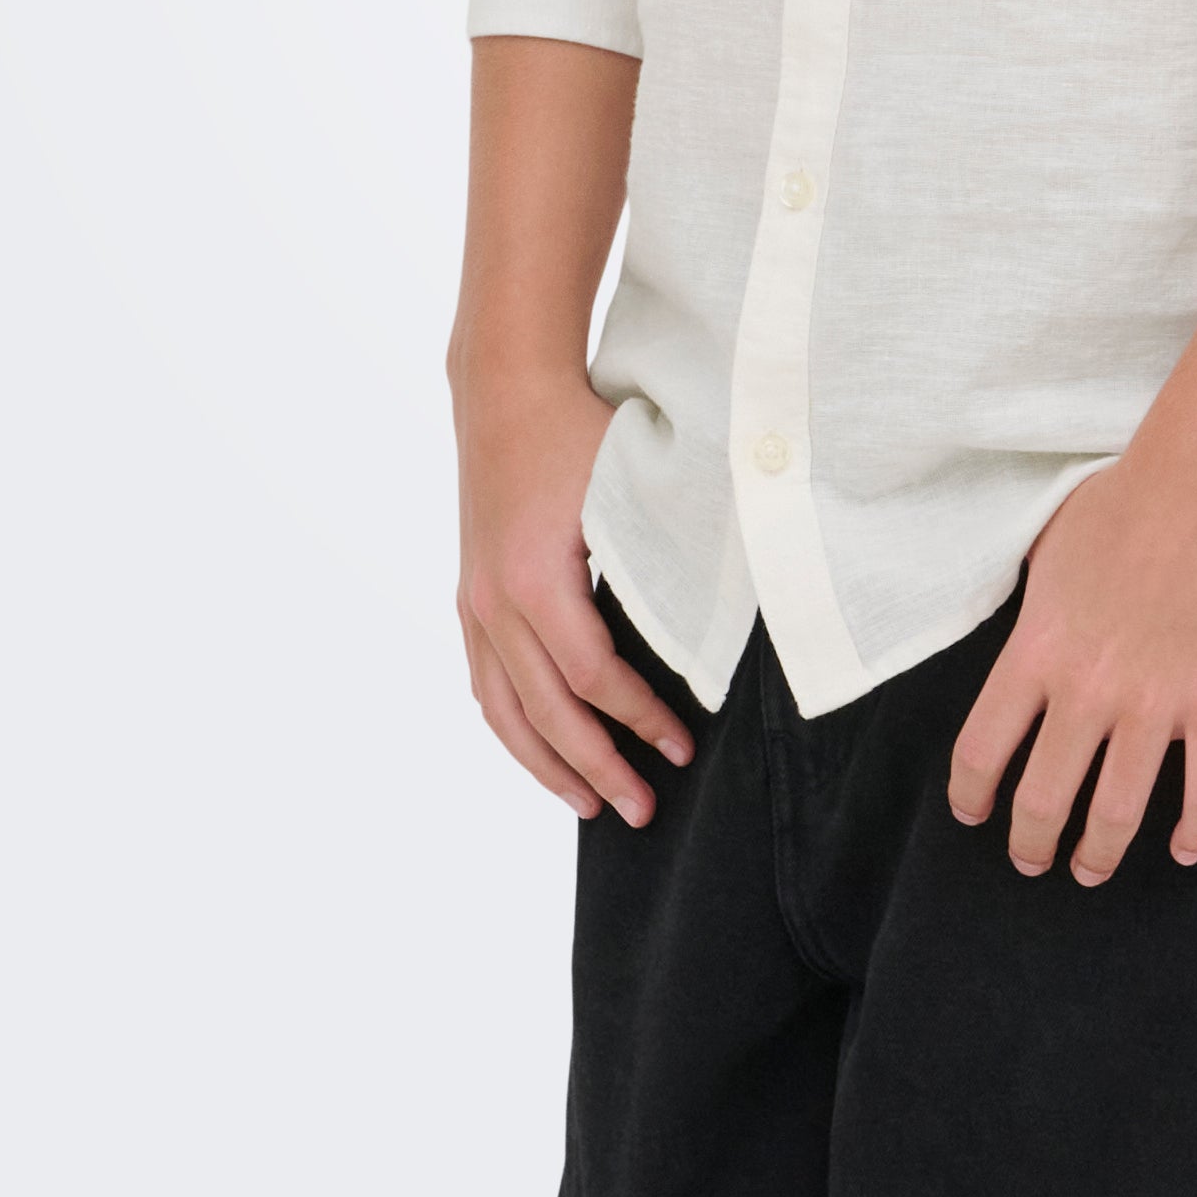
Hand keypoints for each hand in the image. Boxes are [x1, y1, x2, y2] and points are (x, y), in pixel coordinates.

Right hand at [454, 369, 692, 821]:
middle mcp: (496, 601)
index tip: (683, 747)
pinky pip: (485, 684)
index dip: (640, 719)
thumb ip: (666, 554)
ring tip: (589, 807)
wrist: (506, 386)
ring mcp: (475, 601)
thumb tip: (726, 613)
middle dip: (598, 768)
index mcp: (537, 579)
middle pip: (546, 713)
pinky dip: (513, 728)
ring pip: (504, 711)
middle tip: (645, 809)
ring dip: (547, 765)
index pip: (593, 677)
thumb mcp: (631, 485)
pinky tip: (542, 751)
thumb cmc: (580, 427)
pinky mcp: (470, 595)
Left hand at [947, 447, 1196, 886]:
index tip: (975, 816)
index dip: (971, 797)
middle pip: (1042, 800)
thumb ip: (1028, 617)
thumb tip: (1018, 656)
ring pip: (1115, 814)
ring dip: (1098, 855)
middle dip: (1030, 845)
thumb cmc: (1124, 503)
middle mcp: (1087, 688)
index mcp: (1036, 649)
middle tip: (1033, 859)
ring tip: (1090, 869)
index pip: (980, 751)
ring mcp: (1155, 702)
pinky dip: (1193, 835)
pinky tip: (1183, 849)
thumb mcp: (1044, 554)